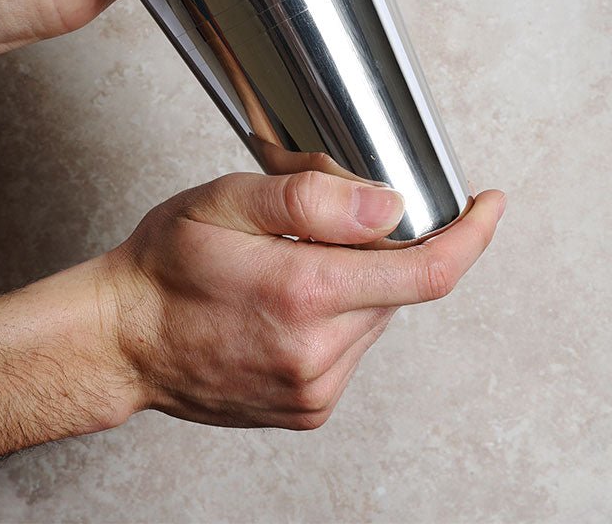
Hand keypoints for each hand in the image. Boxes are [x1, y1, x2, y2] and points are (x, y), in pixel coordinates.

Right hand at [105, 169, 505, 429]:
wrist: (122, 340)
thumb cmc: (165, 266)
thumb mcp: (226, 202)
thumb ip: (311, 201)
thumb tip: (388, 206)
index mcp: (304, 295)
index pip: (427, 272)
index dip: (471, 235)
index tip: (489, 205)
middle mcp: (319, 354)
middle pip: (399, 287)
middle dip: (381, 247)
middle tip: (320, 229)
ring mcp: (315, 390)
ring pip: (377, 316)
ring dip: (356, 282)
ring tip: (289, 267)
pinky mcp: (309, 409)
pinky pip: (353, 348)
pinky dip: (339, 315)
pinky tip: (287, 303)